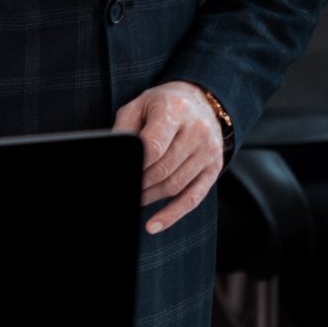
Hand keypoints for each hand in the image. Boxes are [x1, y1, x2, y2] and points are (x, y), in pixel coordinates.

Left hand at [114, 81, 226, 233]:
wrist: (201, 101)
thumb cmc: (163, 105)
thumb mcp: (138, 106)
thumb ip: (123, 130)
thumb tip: (112, 160)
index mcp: (175, 111)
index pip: (153, 147)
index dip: (135, 166)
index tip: (120, 175)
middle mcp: (197, 130)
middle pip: (163, 170)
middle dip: (139, 184)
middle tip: (124, 189)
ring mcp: (209, 150)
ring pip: (175, 186)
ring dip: (150, 197)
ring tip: (135, 197)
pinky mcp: (215, 167)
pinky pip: (193, 198)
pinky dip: (172, 214)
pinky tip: (154, 225)